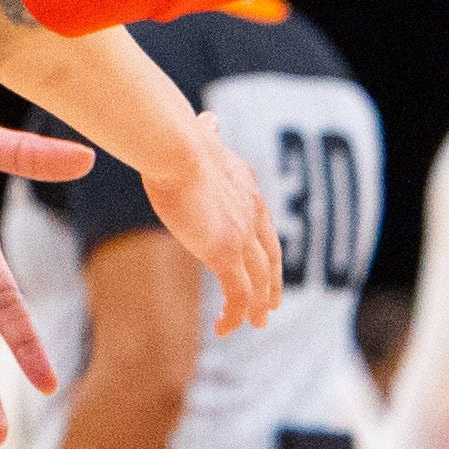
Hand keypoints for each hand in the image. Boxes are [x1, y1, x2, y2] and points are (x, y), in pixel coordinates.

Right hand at [146, 113, 280, 333]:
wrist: (177, 148)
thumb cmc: (177, 140)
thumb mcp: (200, 137)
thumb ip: (208, 134)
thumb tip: (209, 120)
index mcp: (247, 185)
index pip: (263, 223)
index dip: (265, 247)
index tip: (266, 263)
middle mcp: (252, 212)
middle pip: (270, 257)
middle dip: (271, 283)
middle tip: (270, 306)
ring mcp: (241, 235)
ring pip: (258, 281)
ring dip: (257, 306)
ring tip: (255, 324)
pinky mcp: (225, 253)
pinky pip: (237, 295)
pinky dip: (235, 315)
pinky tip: (225, 329)